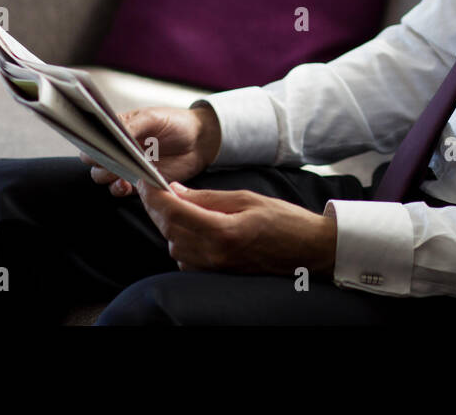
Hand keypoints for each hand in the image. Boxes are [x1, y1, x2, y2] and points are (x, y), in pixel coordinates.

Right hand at [78, 104, 220, 196]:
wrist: (200, 141)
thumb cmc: (176, 123)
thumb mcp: (154, 118)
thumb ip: (133, 125)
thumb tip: (112, 133)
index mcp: (119, 129)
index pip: (94, 138)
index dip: (91, 143)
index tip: (96, 147)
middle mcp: (119, 149)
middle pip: (94, 160)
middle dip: (98, 162)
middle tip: (111, 160)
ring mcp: (128, 166)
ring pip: (103, 176)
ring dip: (107, 176)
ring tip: (120, 173)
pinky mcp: (138, 181)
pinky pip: (119, 190)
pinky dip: (119, 189)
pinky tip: (127, 184)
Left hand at [137, 182, 337, 275]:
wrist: (309, 252)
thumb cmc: (285, 222)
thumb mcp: (247, 199)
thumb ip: (207, 198)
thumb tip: (174, 190)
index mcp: (223, 231)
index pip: (173, 212)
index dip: (153, 195)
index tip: (145, 179)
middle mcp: (214, 255)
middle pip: (168, 229)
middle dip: (156, 206)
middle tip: (153, 186)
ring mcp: (214, 269)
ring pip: (173, 244)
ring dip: (167, 223)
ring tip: (172, 202)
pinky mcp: (215, 275)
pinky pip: (184, 257)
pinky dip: (179, 238)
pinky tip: (189, 224)